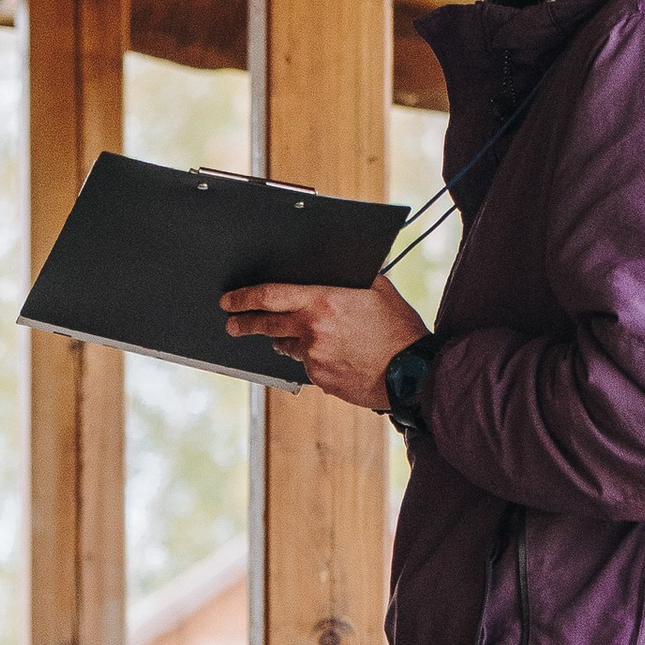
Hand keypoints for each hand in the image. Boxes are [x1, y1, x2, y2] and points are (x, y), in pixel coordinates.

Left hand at [219, 274, 426, 409]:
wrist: (414, 373)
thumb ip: (352, 276)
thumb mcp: (379, 289)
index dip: (244, 298)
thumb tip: (338, 264)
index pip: (269, 296)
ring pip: (288, 347)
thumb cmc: (399, 328)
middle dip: (245, 323)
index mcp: (323, 303)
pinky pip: (308, 366)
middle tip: (233, 323)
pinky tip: (336, 354)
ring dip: (288, 340)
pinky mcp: (321, 381)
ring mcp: (315, 359)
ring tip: (305, 335)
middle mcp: (313, 331)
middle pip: (266, 325)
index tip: (229, 300)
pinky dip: (314, 359)